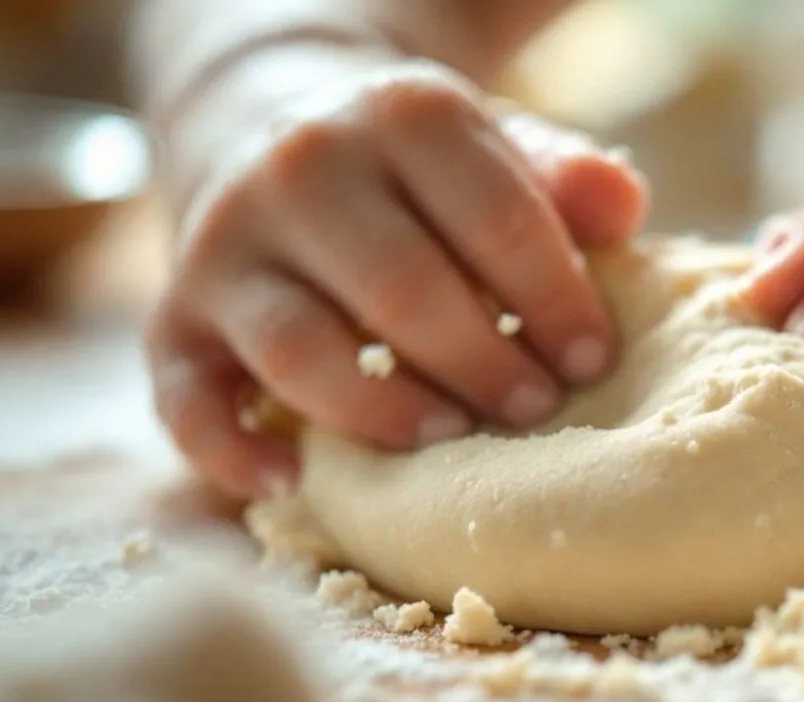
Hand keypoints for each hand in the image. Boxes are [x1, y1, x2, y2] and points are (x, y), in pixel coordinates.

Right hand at [147, 60, 647, 499]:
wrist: (275, 125)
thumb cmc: (418, 170)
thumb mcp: (493, 147)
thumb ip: (560, 176)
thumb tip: (626, 210)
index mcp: (404, 117)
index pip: (496, 217)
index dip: (555, 299)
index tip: (593, 359)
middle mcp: (304, 169)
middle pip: (402, 287)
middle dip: (481, 362)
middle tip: (536, 411)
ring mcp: (227, 243)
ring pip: (296, 344)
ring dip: (378, 408)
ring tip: (446, 440)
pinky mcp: (178, 313)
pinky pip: (185, 394)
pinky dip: (230, 447)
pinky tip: (290, 481)